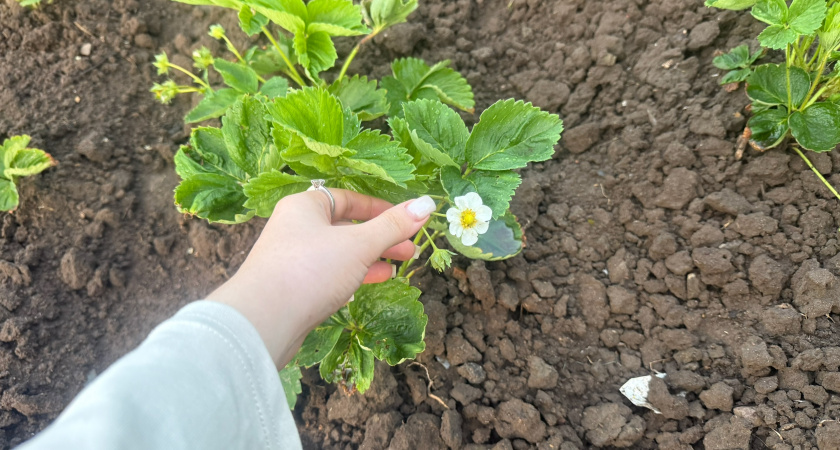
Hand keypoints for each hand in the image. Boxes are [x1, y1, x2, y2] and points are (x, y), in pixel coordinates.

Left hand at [206, 189, 436, 366]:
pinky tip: (374, 282)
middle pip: (345, 226)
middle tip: (411, 249)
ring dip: (370, 258)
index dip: (379, 208)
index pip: (347, 198)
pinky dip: (352, 275)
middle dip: (381, 237)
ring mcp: (292, 259)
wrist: (263, 321)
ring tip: (399, 267)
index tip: (406, 220)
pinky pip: (329, 274)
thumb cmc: (310, 270)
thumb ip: (393, 226)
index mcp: (304, 207)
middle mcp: (295, 228)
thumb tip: (427, 203)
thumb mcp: (359, 245)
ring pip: (339, 252)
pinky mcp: (292, 287)